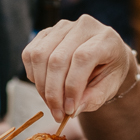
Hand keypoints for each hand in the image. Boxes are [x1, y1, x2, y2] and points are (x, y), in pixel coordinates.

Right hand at [21, 15, 135, 121]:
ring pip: (40, 56)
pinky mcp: (46, 33)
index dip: (73, 86)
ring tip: (52, 103)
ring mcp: (62, 27)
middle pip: (57, 59)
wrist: (105, 56)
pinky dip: (34, 76)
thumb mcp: (109, 88)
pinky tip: (45, 87)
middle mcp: (84, 26)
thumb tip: (72, 110)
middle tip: (58, 113)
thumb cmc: (108, 72)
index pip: (82, 58)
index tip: (70, 110)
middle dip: (54, 93)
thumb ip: (93, 98)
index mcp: (106, 38)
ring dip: (41, 86)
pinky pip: (30, 54)